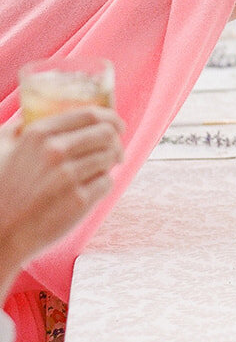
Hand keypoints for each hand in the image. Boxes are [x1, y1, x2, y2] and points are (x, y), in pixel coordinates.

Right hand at [0, 106, 124, 294]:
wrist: (0, 233)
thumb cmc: (0, 190)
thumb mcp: (1, 149)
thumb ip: (18, 127)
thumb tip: (29, 108)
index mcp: (39, 134)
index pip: (90, 114)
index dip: (110, 117)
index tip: (116, 124)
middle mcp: (56, 151)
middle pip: (107, 134)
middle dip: (116, 140)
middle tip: (115, 150)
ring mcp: (69, 177)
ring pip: (110, 157)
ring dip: (112, 162)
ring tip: (103, 169)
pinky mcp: (79, 201)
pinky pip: (107, 183)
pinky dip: (103, 184)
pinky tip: (92, 189)